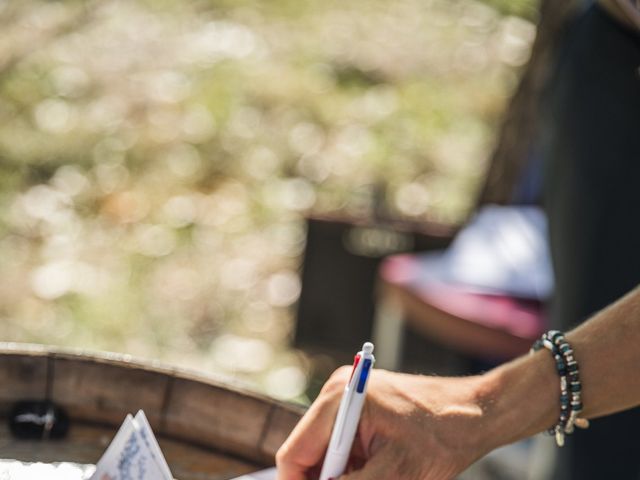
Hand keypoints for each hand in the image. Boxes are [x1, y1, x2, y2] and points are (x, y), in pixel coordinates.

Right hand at [276, 367, 496, 479]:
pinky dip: (354, 467)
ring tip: (379, 476)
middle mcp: (336, 393)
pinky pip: (343, 446)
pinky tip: (381, 472)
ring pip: (325, 452)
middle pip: (306, 452)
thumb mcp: (396, 474)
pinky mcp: (360, 408)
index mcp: (339, 400)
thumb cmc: (441, 436)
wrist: (476, 411)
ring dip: (342, 476)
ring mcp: (348, 398)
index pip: (295, 452)